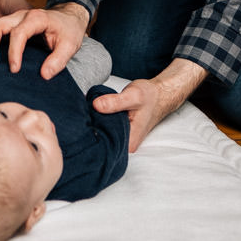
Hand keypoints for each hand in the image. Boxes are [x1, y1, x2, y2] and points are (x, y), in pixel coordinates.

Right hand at [0, 3, 89, 78]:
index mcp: (37, 18)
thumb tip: (44, 75)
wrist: (68, 18)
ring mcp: (14, 18)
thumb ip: (58, 60)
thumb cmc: (68, 30)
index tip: (14, 70)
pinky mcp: (10, 24)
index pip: (18, 33)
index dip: (13, 52)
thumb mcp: (70, 45)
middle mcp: (22, 15)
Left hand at [92, 58, 207, 151]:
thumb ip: (115, 102)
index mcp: (129, 143)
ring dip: (93, 124)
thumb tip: (95, 105)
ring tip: (85, 113)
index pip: (103, 146)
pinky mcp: (118, 132)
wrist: (159, 95)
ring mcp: (122, 140)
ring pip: (101, 135)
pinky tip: (92, 113)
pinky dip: (97, 121)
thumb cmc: (150, 97)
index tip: (81, 122)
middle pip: (100, 142)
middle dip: (89, 129)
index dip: (90, 134)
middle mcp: (125, 146)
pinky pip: (104, 129)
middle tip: (80, 115)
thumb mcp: (133, 96)